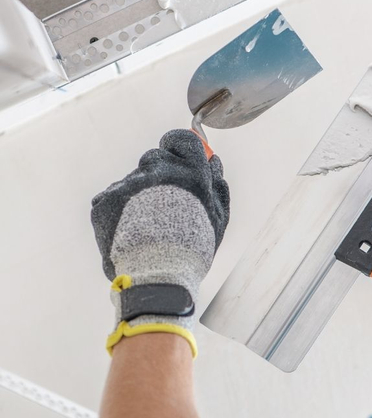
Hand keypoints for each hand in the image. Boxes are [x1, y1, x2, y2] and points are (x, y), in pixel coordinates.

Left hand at [91, 129, 229, 354]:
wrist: (157, 277)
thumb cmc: (193, 249)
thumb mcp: (218, 218)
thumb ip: (217, 184)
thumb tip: (213, 161)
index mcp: (191, 173)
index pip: (181, 140)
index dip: (179, 148)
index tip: (178, 159)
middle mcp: (159, 172)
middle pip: (155, 158)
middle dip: (160, 175)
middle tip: (164, 204)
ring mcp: (130, 184)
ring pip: (134, 181)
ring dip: (140, 195)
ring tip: (147, 227)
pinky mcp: (106, 200)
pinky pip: (113, 197)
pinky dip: (120, 211)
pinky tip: (130, 231)